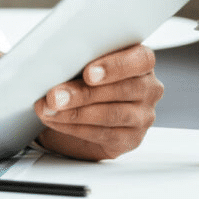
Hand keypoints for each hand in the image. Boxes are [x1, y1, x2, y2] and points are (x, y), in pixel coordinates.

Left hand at [34, 44, 161, 159]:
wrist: (80, 113)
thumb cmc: (84, 79)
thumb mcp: (84, 63)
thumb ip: (79, 59)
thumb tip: (53, 64)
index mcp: (141, 60)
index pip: (141, 60)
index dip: (115, 66)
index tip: (88, 73)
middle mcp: (148, 88)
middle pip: (122, 89)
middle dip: (83, 93)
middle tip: (55, 96)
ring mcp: (143, 115)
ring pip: (112, 114)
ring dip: (76, 112)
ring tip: (50, 109)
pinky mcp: (131, 139)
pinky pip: (104, 134)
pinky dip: (75, 128)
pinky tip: (57, 121)